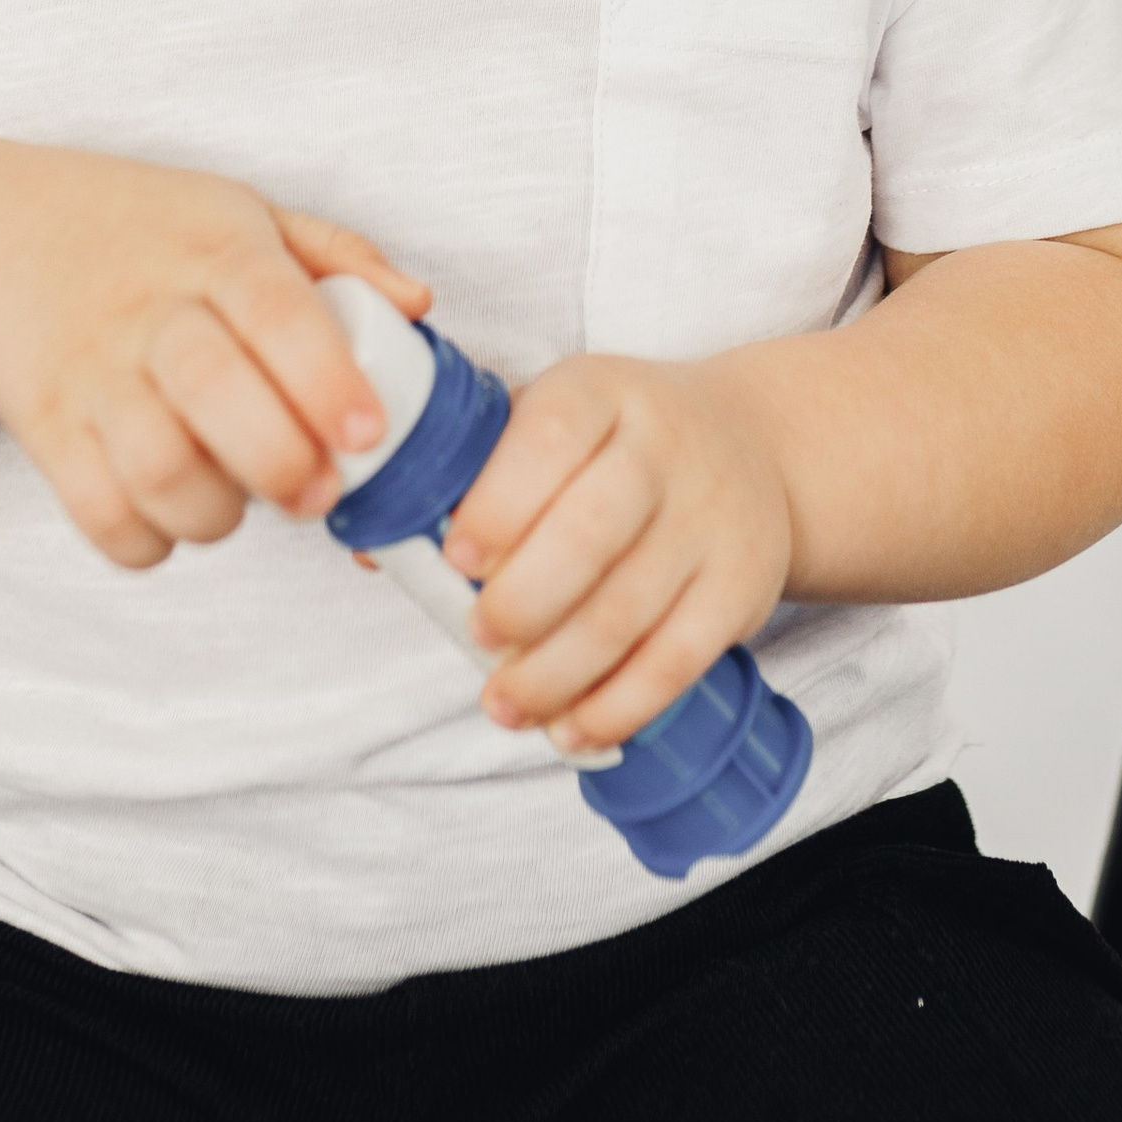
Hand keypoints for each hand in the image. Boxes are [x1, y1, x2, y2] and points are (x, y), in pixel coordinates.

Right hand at [0, 151, 429, 568]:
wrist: (2, 239)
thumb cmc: (149, 235)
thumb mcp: (243, 214)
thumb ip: (338, 258)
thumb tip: (420, 307)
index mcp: (215, 252)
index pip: (277, 312)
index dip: (326, 379)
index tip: (367, 433)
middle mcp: (148, 310)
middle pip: (214, 393)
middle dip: (281, 463)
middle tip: (315, 492)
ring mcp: (90, 372)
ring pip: (155, 468)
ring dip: (217, 512)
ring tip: (241, 501)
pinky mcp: (45, 428)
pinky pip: (97, 512)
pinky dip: (148, 540)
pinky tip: (175, 517)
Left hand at [441, 354, 795, 752]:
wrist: (751, 446)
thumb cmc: (615, 444)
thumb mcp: (550, 422)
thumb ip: (467, 476)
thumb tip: (370, 548)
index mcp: (599, 393)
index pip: (550, 437)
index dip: (499, 502)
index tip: (456, 555)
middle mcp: (664, 447)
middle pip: (592, 532)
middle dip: (523, 600)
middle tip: (478, 635)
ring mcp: (710, 519)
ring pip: (629, 609)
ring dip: (557, 671)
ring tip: (506, 703)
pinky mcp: (741, 587)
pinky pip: (678, 659)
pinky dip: (619, 705)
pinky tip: (573, 729)